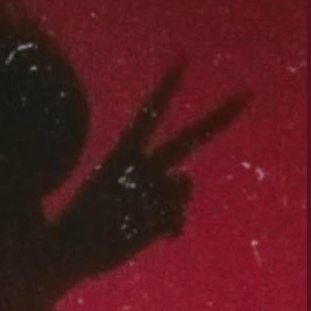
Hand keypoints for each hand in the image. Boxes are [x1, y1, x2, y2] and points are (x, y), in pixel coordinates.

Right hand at [52, 59, 249, 279]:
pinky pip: (178, 220)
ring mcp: (151, 195)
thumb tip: (185, 178)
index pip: (149, 113)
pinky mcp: (156, 221)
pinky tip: (141, 237)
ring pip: (182, 186)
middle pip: (188, 140)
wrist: (62, 252)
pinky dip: (168, 230)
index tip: (185, 58)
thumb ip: (149, 178)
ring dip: (169, 202)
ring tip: (135, 218)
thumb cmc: (83, 220)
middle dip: (218, 118)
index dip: (167, 87)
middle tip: (248, 94)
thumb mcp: (108, 188)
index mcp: (120, 156)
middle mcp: (140, 169)